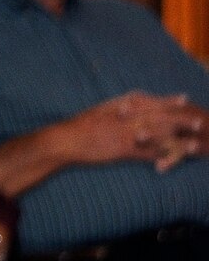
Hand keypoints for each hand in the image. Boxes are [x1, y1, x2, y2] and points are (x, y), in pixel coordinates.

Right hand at [58, 92, 207, 170]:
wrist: (65, 139)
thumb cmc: (80, 125)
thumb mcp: (101, 109)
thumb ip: (119, 104)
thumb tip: (132, 98)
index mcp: (122, 105)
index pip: (151, 101)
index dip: (169, 101)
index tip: (186, 99)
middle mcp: (128, 117)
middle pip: (161, 117)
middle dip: (181, 120)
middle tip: (200, 121)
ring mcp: (127, 134)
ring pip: (159, 136)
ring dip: (178, 140)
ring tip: (195, 143)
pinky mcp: (123, 150)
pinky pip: (147, 154)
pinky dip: (160, 157)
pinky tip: (172, 162)